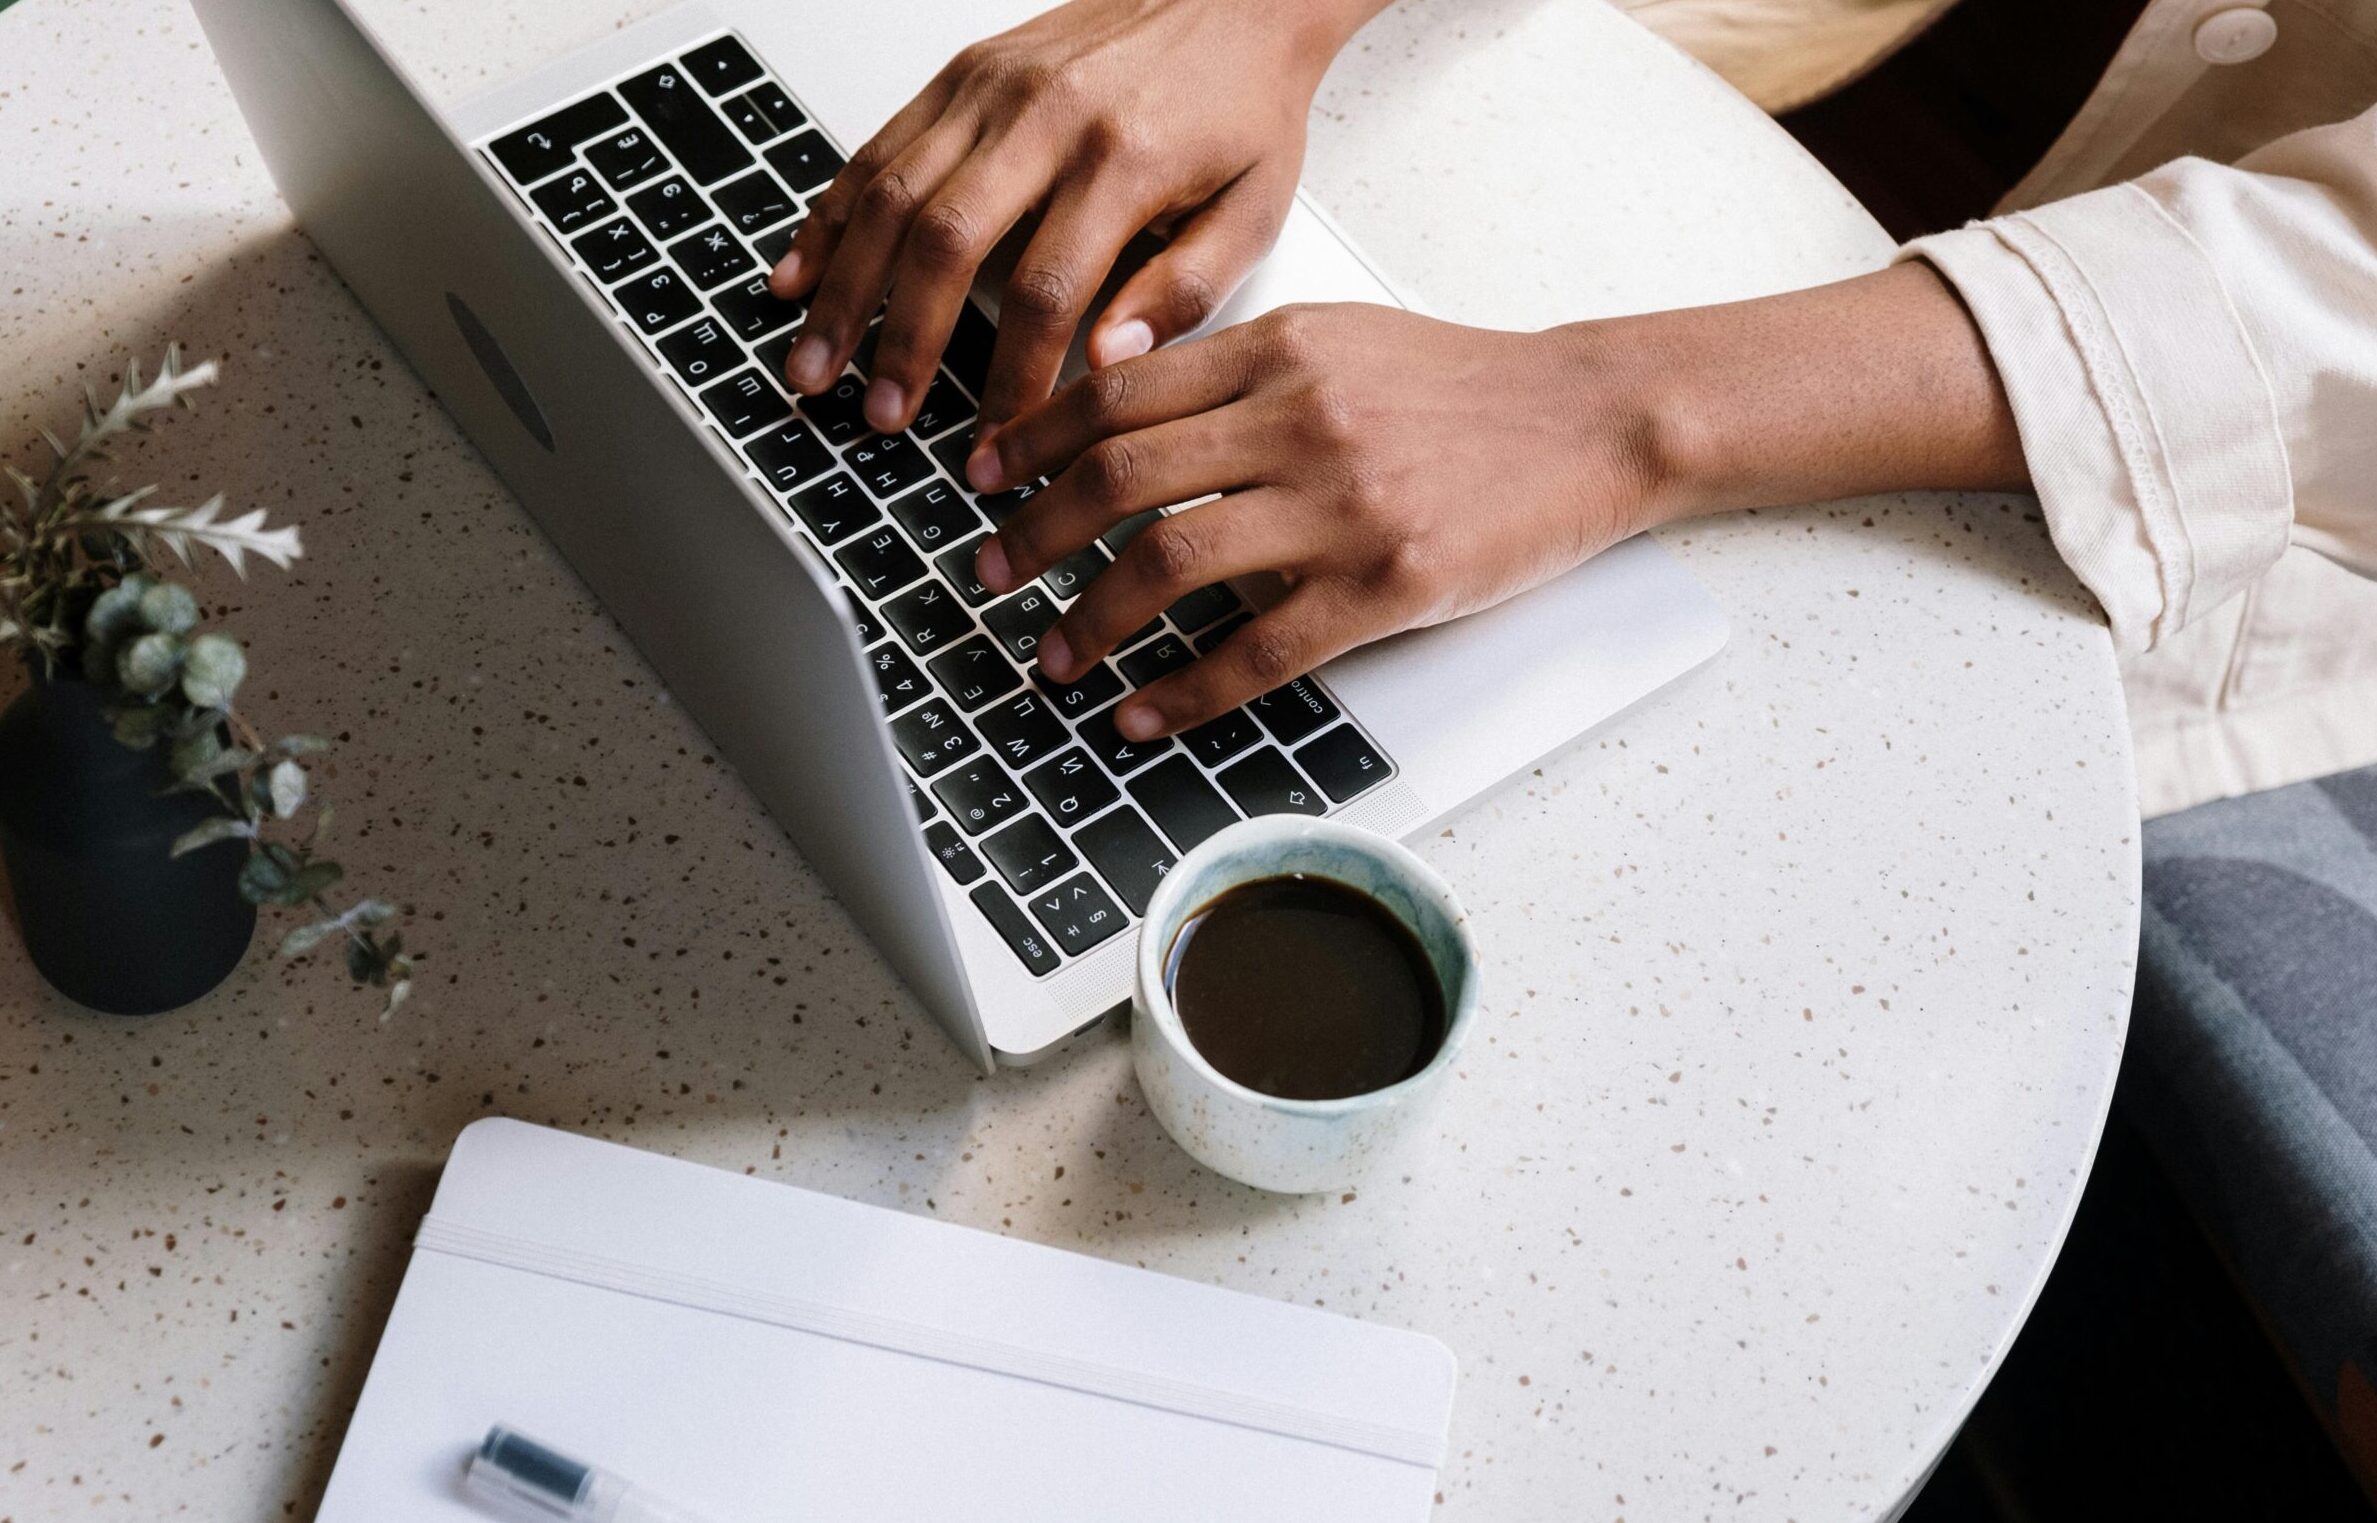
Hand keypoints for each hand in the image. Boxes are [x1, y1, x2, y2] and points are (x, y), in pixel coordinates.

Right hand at [766, 0, 1385, 436]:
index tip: (995, 444)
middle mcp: (1046, 116)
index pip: (1047, 292)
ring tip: (814, 363)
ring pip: (892, 192)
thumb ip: (1184, 291)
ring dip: (843, 287)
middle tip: (878, 414)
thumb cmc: (1242, 104)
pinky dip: (830, 214)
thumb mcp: (1252, 208)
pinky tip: (799, 271)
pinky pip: (879, 147)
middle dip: (900, 339)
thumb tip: (1106, 362)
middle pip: (946, 240)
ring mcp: (994, 88)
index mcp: (1123, 159)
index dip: (1010, 379)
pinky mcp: (964, 73)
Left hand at [969, 265, 2028, 741]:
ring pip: (1170, 563)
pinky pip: (1257, 649)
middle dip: (1032, 535)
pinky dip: (1182, 690)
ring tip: (1053, 657)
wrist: (1590, 420)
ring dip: (1089, 620)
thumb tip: (1117, 402)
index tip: (983, 478)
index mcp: (1278, 350)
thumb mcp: (1340, 340)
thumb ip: (1234, 368)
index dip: (1031, 440)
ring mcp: (1344, 505)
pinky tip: (1142, 713)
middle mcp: (1300, 418)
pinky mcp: (1388, 584)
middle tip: (988, 573)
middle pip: (1120, 479)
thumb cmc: (1463, 388)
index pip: (1116, 394)